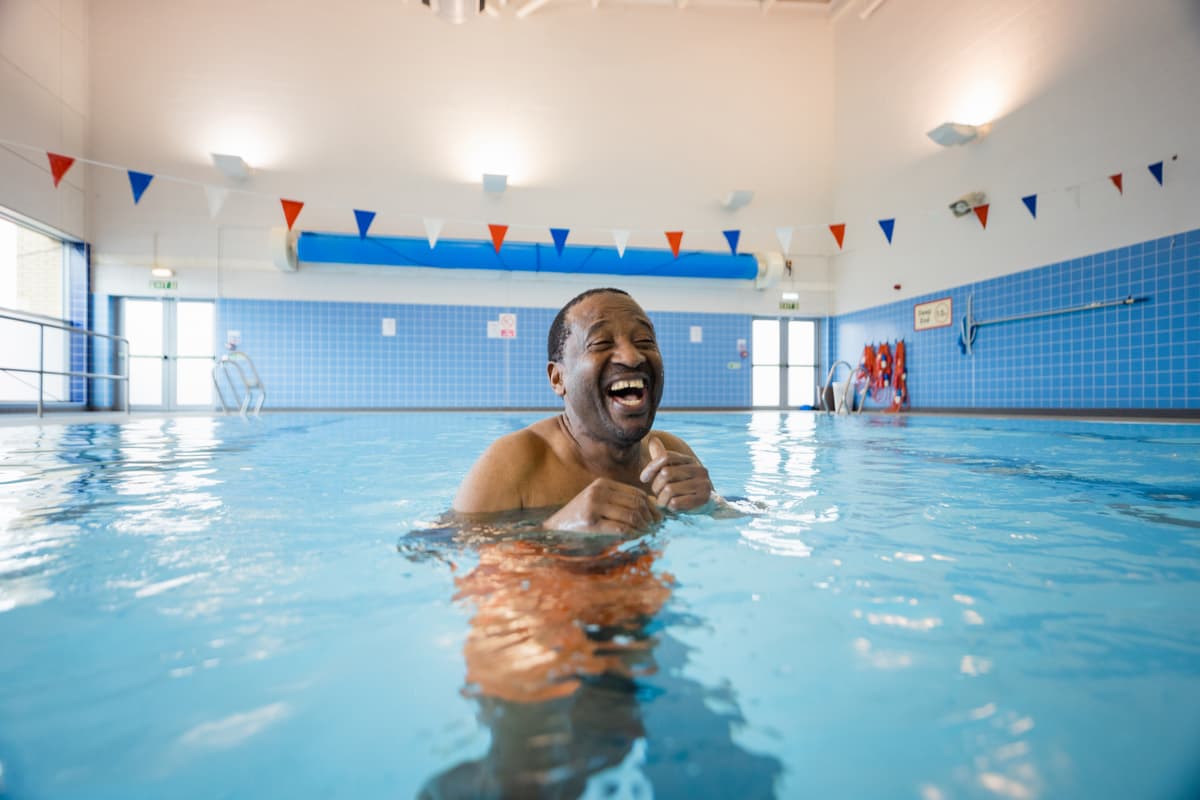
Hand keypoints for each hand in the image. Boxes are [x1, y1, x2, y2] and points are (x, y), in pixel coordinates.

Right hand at [542, 478, 662, 533]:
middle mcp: (598, 492)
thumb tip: (652, 504)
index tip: (658, 517)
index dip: (651, 506)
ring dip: (643, 526)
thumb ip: (622, 501)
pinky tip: (635, 537)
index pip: (636, 492)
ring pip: (631, 515)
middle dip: (649, 517)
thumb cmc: (581, 517)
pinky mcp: (591, 523)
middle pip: (635, 503)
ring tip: (647, 533)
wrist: (555, 528)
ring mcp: (594, 506)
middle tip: (656, 527)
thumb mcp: (601, 503)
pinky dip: (632, 533)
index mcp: (602, 484)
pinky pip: (620, 528)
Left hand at [639, 437, 713, 511]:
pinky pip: (676, 502)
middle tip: (657, 494)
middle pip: (666, 473)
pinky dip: (670, 507)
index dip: (651, 467)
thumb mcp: (672, 471)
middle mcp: (699, 470)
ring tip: (664, 502)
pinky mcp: (703, 499)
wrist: (705, 505)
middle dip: (656, 486)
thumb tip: (652, 439)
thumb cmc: (682, 486)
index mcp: (690, 460)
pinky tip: (672, 507)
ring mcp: (703, 484)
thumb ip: (661, 457)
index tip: (643, 479)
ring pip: (669, 489)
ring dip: (661, 499)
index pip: (666, 456)